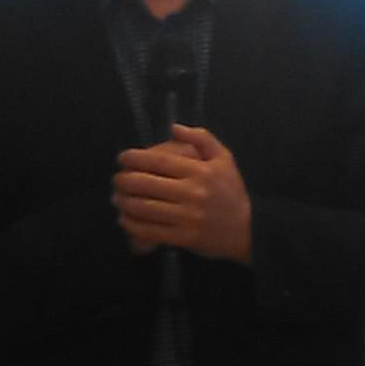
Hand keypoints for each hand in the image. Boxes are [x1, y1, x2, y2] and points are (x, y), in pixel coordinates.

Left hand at [113, 125, 252, 262]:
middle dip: (124, 180)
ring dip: (125, 203)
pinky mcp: (184, 238)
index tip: (122, 158)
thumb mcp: (224, 159)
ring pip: (145, 209)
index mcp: (200, 171)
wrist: (247, 229)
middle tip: (116, 179)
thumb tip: (173, 127)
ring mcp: (188, 217)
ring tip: (116, 198)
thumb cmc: (231, 192)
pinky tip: (124, 219)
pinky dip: (133, 225)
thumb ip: (202, 138)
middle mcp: (192, 193)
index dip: (135, 158)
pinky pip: (151, 231)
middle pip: (147, 185)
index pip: (159, 162)